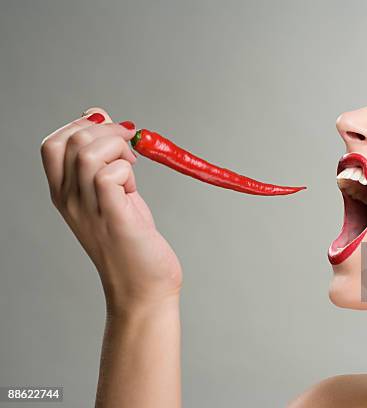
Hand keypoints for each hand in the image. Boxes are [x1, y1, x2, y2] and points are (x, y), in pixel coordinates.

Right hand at [40, 107, 181, 313]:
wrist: (143, 287)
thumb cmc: (131, 239)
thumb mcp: (113, 192)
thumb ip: (104, 158)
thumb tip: (99, 114)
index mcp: (64, 193)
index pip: (52, 144)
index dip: (81, 126)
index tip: (111, 132)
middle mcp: (69, 201)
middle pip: (72, 140)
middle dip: (108, 131)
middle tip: (130, 149)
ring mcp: (89, 211)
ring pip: (89, 153)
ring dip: (119, 148)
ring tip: (133, 166)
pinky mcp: (114, 219)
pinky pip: (109, 176)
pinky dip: (126, 170)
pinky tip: (134, 187)